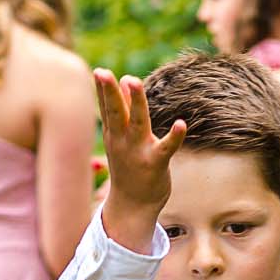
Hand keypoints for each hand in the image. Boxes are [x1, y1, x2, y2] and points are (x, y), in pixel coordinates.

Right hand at [93, 68, 185, 250]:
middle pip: (115, 113)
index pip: (107, 109)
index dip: (103, 91)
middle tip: (105, 74)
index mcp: (114, 135)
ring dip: (135, 102)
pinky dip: (174, 137)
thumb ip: (121, 112)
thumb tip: (123, 81)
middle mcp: (123, 142)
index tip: (99, 71)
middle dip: (110, 93)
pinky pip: (166, 148)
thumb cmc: (129, 168)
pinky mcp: (156, 163)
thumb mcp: (121, 140)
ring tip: (133, 81)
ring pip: (137, 123)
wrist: (132, 207)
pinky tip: (180, 124)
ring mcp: (138, 152)